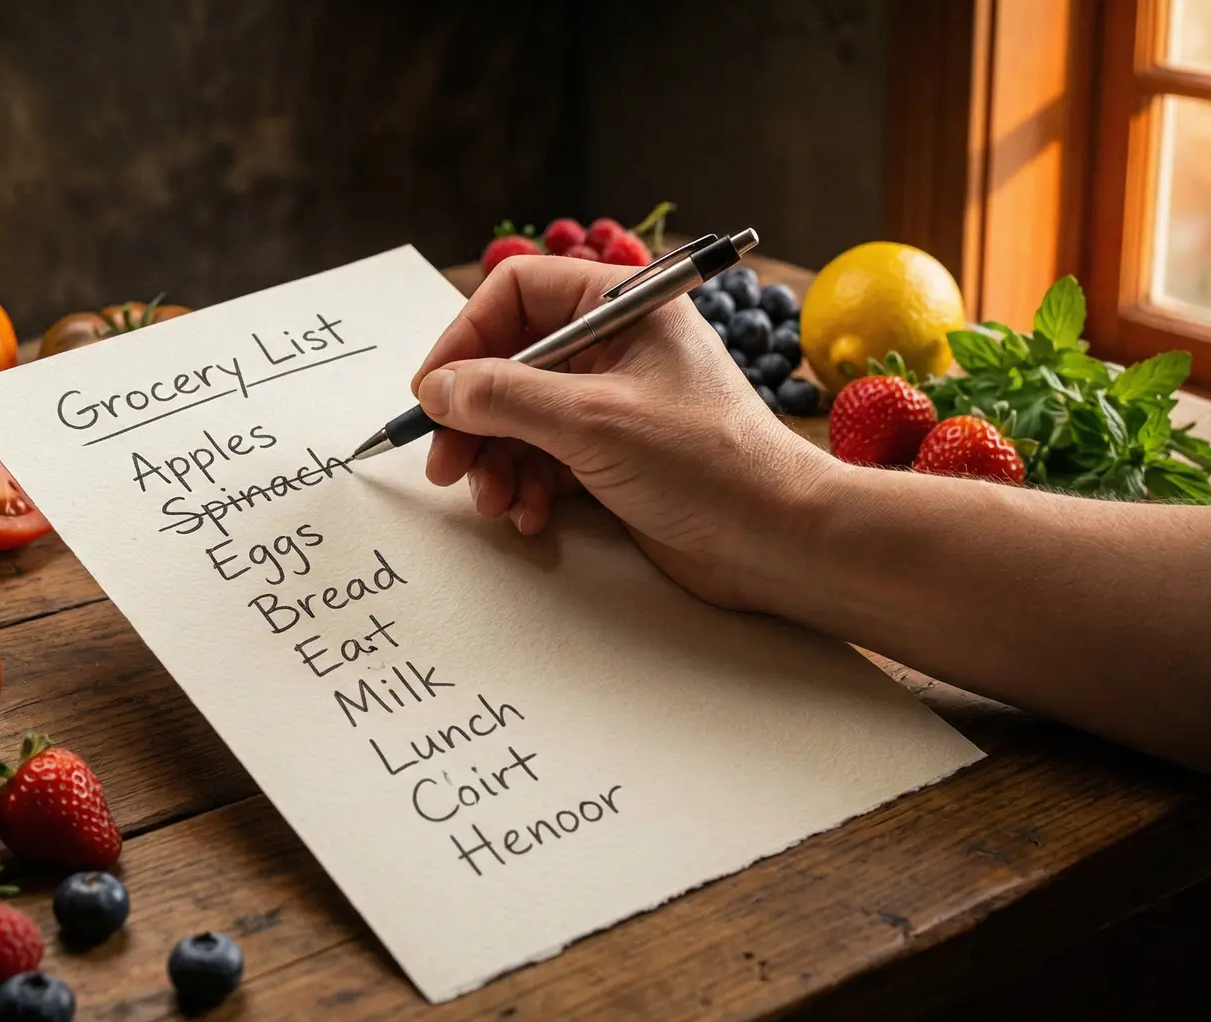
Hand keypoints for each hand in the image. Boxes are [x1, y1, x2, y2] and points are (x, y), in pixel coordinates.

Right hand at [411, 255, 838, 610]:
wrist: (777, 539)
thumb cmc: (709, 463)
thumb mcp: (592, 420)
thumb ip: (505, 397)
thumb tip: (439, 389)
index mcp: (623, 307)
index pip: (517, 293)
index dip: (466, 338)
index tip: (433, 390)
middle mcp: (615, 347)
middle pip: (509, 362)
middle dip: (473, 416)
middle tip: (444, 462)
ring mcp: (613, 402)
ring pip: (520, 418)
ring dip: (494, 461)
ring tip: (492, 501)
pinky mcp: (613, 455)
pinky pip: (543, 459)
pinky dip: (525, 486)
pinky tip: (528, 515)